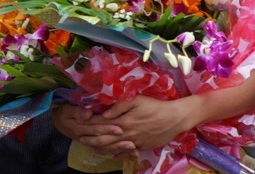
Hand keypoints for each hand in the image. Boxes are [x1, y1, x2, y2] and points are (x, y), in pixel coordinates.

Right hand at [51, 104, 133, 156]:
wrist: (57, 121)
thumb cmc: (64, 112)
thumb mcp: (67, 109)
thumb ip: (77, 111)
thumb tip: (88, 114)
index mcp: (80, 128)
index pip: (96, 129)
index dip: (108, 129)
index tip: (120, 129)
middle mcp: (86, 138)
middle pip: (103, 141)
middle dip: (117, 142)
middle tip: (131, 143)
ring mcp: (90, 142)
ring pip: (105, 148)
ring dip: (119, 149)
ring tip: (132, 149)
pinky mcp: (93, 144)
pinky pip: (104, 150)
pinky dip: (116, 152)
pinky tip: (126, 153)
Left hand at [82, 96, 196, 151]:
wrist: (174, 119)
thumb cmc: (156, 106)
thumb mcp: (138, 100)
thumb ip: (120, 106)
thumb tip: (105, 114)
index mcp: (124, 121)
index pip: (102, 124)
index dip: (90, 124)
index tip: (79, 123)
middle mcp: (126, 134)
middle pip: (104, 139)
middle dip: (91, 139)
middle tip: (80, 138)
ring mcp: (133, 143)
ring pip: (113, 148)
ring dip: (100, 148)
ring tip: (91, 147)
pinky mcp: (140, 147)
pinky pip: (124, 153)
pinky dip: (115, 154)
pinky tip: (109, 154)